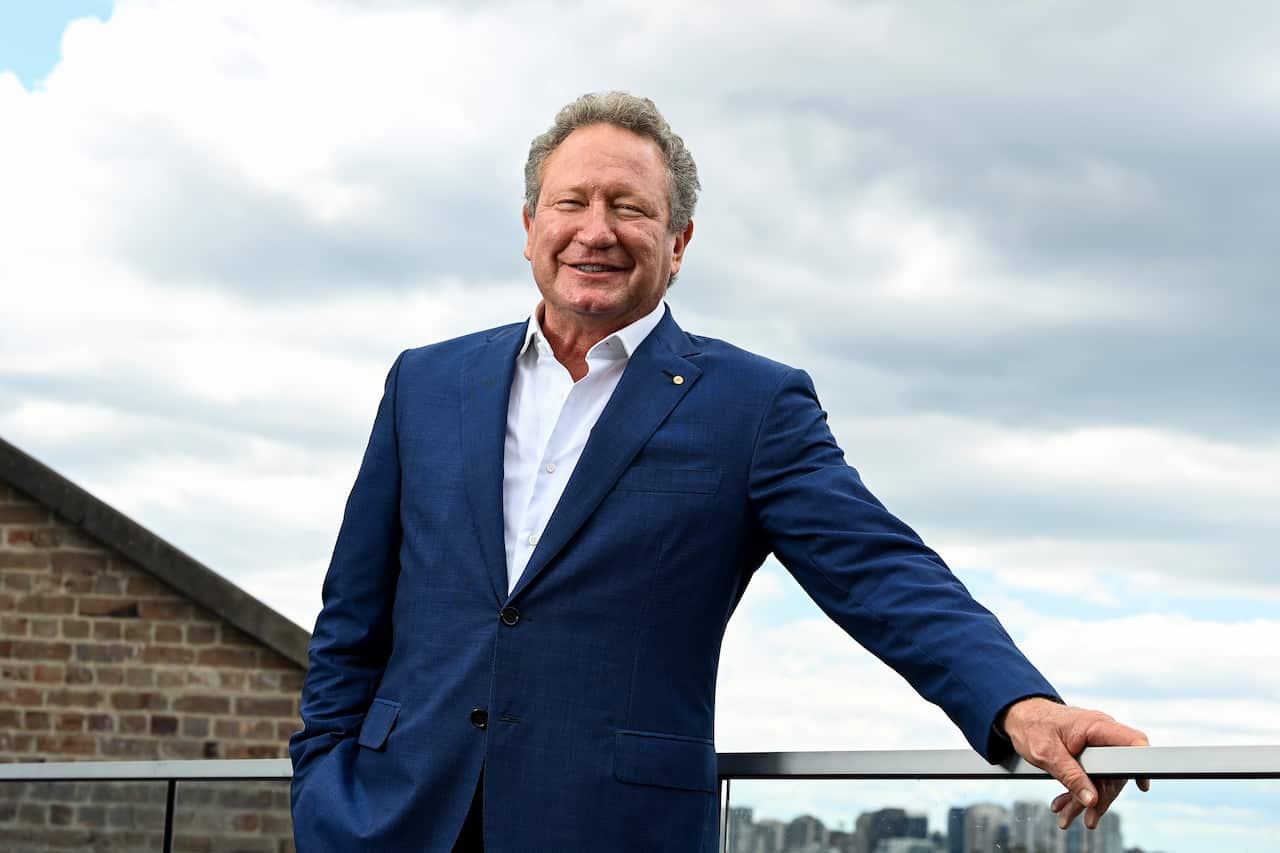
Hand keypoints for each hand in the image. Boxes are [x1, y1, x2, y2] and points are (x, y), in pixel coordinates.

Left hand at [999, 697, 1149, 829]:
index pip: (1132, 740)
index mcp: (1095, 726)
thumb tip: (1092, 799)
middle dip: (1100, 798)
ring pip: (1102, 778)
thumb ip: (1071, 775)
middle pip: (1116, 771)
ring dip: (1085, 801)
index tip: (1141, 784)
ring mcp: (1096, 743)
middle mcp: (1100, 733)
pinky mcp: (1089, 753)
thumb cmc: (1031, 727)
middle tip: (1088, 820)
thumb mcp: (1047, 753)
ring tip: (1066, 818)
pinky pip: (1092, 776)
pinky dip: (1078, 792)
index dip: (1141, 762)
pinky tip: (1064, 805)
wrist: (1019, 717)